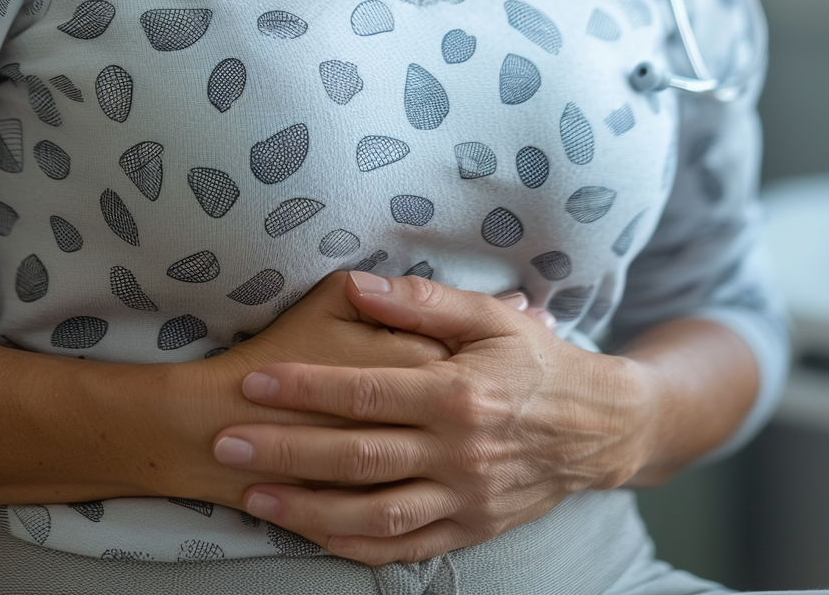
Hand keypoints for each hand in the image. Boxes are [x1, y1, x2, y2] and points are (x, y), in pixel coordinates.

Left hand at [208, 270, 658, 564]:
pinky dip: (356, 546)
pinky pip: (405, 548)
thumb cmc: (537, 361)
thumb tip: (357, 281)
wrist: (603, 428)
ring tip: (253, 498)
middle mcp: (459, 452)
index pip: (365, 392)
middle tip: (225, 444)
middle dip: (285, 452)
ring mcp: (465, 498)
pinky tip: (313, 535)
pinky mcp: (471, 529)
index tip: (253, 384)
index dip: (305, 389)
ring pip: (374, 513)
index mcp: (459, 394)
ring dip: (308, 509)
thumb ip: (420, 303)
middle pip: (357, 457)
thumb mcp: (489, 317)